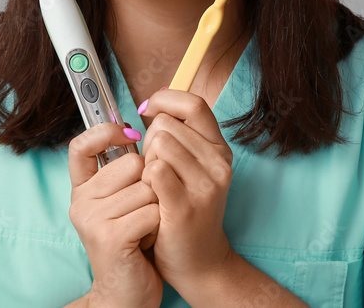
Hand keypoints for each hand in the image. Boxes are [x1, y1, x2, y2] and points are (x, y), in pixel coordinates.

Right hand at [67, 123, 162, 307]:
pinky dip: (159, 225)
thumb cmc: (133, 243)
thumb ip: (122, 172)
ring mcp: (92, 219)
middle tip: (143, 211)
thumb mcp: (122, 203)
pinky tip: (148, 240)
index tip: (129, 133)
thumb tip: (136, 129)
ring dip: (158, 207)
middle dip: (150, 183)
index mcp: (82, 189)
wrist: (127, 294)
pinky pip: (152, 211)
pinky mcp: (110, 237)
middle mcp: (81, 202)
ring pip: (147, 187)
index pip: (80, 146)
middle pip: (132, 163)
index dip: (104, 132)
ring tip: (146, 228)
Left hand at [138, 89, 235, 292]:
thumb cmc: (186, 211)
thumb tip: (152, 105)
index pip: (194, 104)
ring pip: (159, 144)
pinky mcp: (186, 205)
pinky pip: (154, 170)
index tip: (148, 110)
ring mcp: (206, 185)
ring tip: (154, 186)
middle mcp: (219, 163)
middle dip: (150, 142)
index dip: (166, 100)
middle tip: (155, 170)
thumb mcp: (193, 169)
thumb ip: (179, 137)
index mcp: (219, 150)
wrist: (200, 263)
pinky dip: (144, 180)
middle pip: (166, 125)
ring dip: (146, 162)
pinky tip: (151, 197)